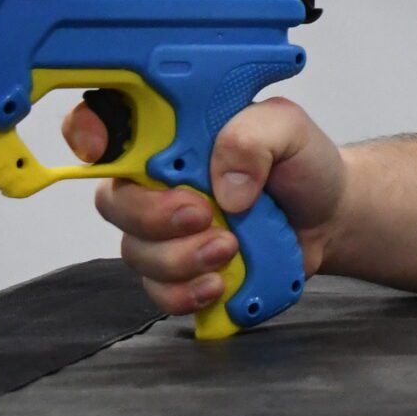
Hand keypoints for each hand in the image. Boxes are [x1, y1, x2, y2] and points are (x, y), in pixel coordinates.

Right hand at [62, 95, 349, 318]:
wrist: (328, 218)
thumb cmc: (301, 166)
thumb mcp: (289, 129)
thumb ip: (253, 137)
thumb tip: (224, 183)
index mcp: (174, 134)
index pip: (107, 123)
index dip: (87, 131)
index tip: (102, 148)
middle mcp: (158, 180)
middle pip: (114, 201)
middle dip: (154, 215)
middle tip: (203, 215)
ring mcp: (163, 229)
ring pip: (136, 250)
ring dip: (181, 257)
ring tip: (231, 247)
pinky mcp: (179, 270)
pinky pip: (158, 290)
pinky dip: (187, 291)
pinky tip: (221, 281)